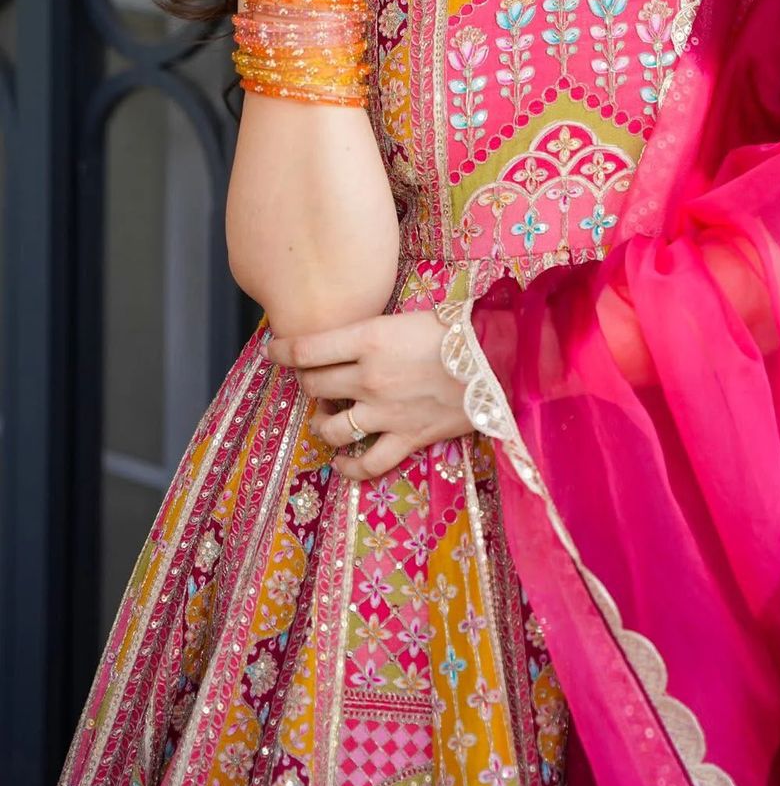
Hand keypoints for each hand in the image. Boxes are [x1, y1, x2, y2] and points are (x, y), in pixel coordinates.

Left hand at [266, 309, 473, 479]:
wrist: (500, 359)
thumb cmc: (459, 328)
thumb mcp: (407, 317)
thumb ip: (374, 332)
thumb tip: (352, 341)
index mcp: (368, 338)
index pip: (306, 349)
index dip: (282, 351)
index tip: (273, 351)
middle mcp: (369, 377)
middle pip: (314, 386)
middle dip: (308, 384)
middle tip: (315, 381)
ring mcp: (386, 412)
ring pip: (331, 427)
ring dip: (322, 424)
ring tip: (327, 418)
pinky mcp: (407, 438)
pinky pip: (366, 464)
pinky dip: (348, 468)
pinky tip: (342, 463)